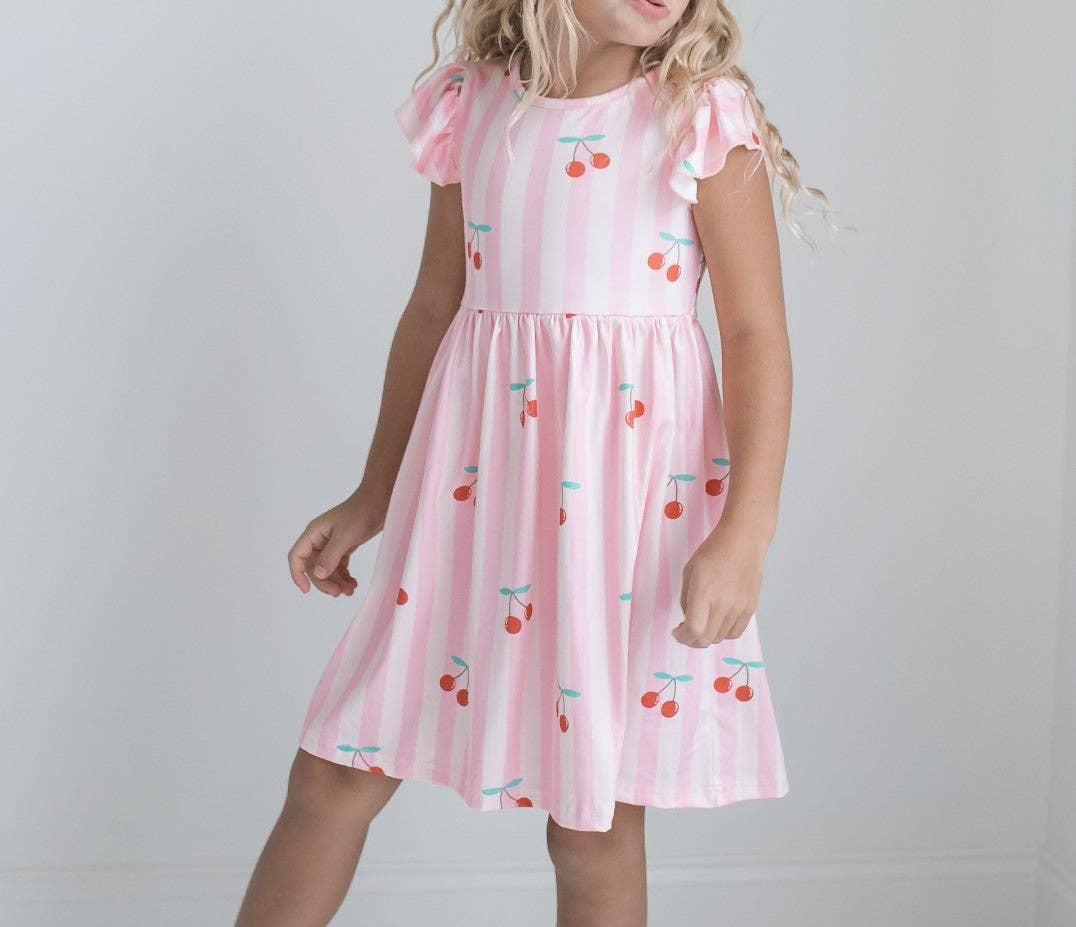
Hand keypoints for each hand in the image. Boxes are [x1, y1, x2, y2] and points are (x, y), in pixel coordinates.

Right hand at [287, 485, 389, 596]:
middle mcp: (320, 539)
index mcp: (314, 533)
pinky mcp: (345, 546)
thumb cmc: (361, 513)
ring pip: (327, 568)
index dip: (298, 574)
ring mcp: (332, 543)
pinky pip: (339, 565)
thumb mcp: (345, 536)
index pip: (297, 556)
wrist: (380, 501)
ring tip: (350, 591)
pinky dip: (345, 576)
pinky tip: (353, 584)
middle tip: (338, 592)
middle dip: (324, 581)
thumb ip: (330, 557)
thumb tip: (318, 575)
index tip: (306, 590)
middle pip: (314, 567)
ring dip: (336, 581)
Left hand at [672, 527, 768, 647]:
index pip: (693, 630)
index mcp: (704, 594)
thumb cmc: (713, 551)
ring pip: (720, 638)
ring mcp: (738, 608)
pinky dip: (724, 633)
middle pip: (706, 639)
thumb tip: (688, 618)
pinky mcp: (750, 608)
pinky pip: (736, 632)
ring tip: (703, 623)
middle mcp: (723, 604)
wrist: (743, 541)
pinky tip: (717, 622)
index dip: (682, 637)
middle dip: (692, 640)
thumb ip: (686, 599)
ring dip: (707, 636)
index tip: (677, 632)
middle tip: (686, 632)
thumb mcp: (689, 572)